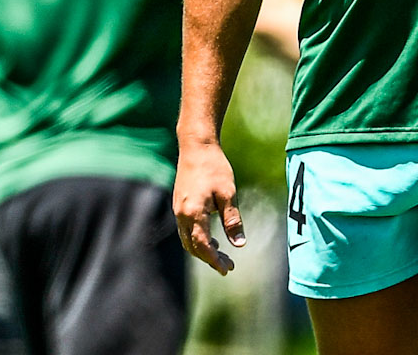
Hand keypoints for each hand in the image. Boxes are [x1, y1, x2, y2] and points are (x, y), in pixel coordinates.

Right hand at [174, 141, 246, 273]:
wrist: (196, 146)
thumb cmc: (214, 167)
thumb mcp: (228, 194)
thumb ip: (232, 220)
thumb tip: (239, 244)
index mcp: (193, 213)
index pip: (202, 245)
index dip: (214, 260)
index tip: (227, 269)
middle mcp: (181, 213)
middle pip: (192, 246)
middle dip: (209, 259)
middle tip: (229, 266)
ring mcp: (178, 209)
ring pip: (187, 239)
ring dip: (203, 250)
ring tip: (222, 255)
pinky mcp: (179, 204)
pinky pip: (185, 229)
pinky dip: (197, 238)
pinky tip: (212, 238)